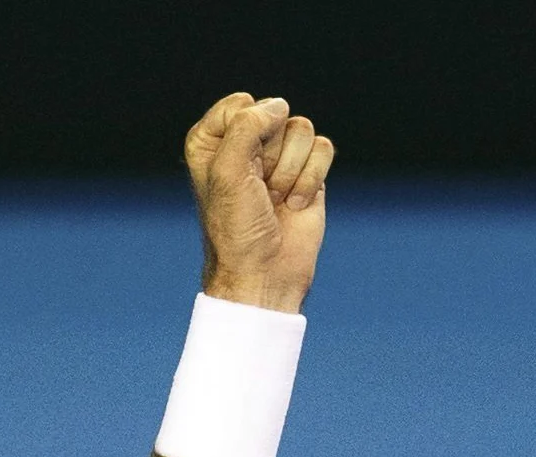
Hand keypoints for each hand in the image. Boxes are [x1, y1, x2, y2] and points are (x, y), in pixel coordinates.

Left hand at [185, 93, 336, 313]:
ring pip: (301, 129)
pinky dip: (311, 179)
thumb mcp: (227, 171)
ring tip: (276, 198)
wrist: (265, 272)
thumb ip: (246, 125)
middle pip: (274, 114)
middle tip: (258, 190)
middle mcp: (245, 143)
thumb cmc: (237, 227)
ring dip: (290, 171)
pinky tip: (295, 204)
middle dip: (270, 155)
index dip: (245, 133)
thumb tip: (280, 106)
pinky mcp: (308, 171)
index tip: (237, 171)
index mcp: (212, 140)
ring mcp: (279, 157)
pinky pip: (323, 148)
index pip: (239, 104)